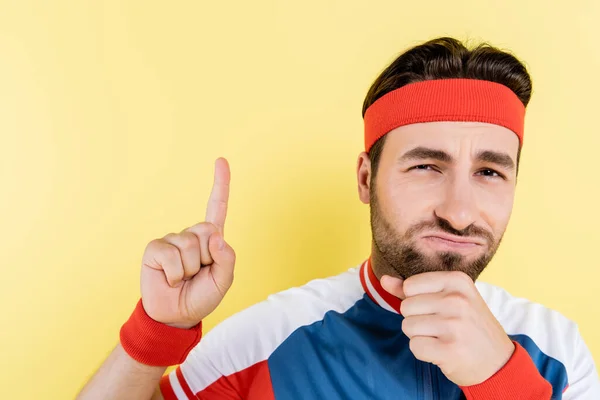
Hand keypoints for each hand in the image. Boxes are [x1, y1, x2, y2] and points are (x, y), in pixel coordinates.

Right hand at [140, 158, 235, 328]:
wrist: (175, 316)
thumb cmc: (200, 297)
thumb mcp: (223, 281)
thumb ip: (227, 259)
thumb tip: (216, 235)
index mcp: (211, 240)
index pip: (217, 207)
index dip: (220, 184)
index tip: (221, 160)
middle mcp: (191, 235)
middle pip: (207, 230)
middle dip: (207, 257)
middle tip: (197, 273)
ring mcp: (172, 240)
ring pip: (190, 244)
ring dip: (189, 268)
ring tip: (183, 278)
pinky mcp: (155, 249)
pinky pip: (171, 254)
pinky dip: (174, 273)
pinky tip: (170, 279)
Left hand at [381, 271, 514, 385]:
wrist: (498, 361)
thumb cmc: (469, 325)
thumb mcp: (448, 298)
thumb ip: (413, 288)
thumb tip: (384, 280)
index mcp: (457, 281)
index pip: (410, 285)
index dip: (416, 300)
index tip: (437, 308)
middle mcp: (457, 300)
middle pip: (406, 307)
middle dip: (417, 319)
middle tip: (441, 326)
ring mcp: (454, 325)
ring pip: (407, 326)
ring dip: (420, 336)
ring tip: (442, 338)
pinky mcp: (449, 350)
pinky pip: (414, 346)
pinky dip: (424, 352)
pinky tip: (442, 351)